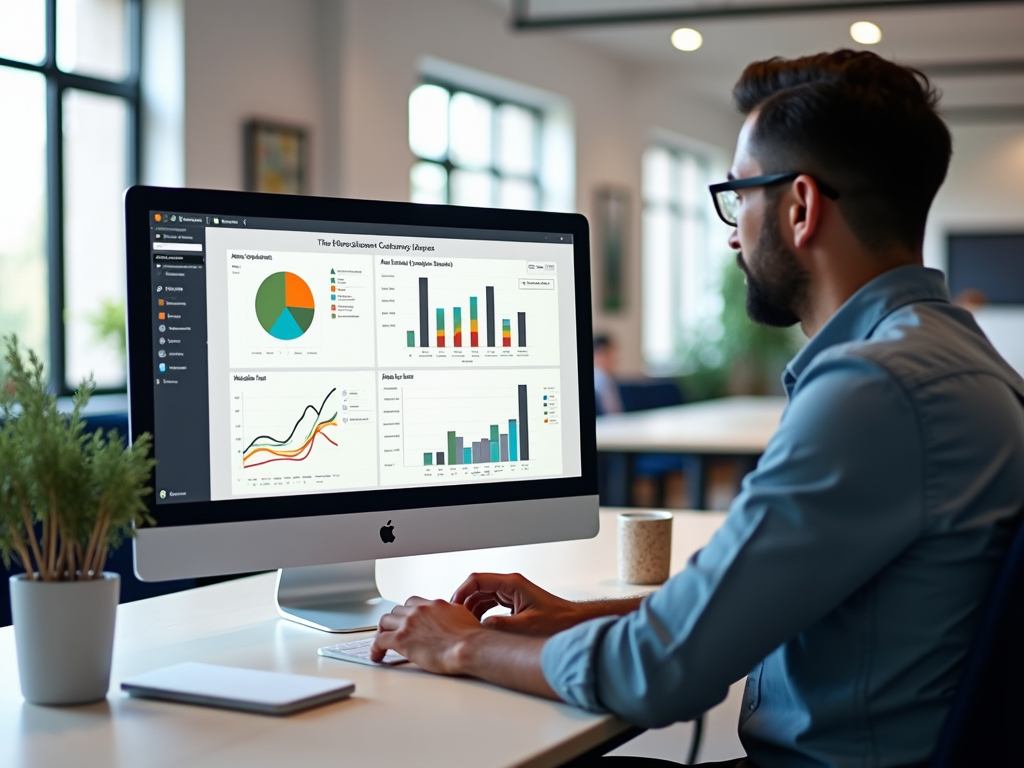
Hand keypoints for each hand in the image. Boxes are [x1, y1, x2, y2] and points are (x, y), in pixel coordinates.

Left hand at [370, 596, 482, 673]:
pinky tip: (376, 655)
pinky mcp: (401, 639)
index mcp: (435, 604)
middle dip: (394, 622)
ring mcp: (409, 623)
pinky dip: (375, 648)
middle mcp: (420, 609)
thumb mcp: (464, 617)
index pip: (414, 602)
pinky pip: (380, 640)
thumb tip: (454, 621)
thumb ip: (453, 615)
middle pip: (397, 610)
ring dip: (382, 631)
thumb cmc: (471, 638)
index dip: (408, 613)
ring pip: (385, 621)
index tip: (407, 621)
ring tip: (381, 643)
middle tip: (393, 632)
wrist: (469, 647)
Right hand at [451, 572, 585, 636]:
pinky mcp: (513, 602)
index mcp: (512, 584)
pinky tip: (477, 625)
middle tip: (454, 618)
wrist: (572, 622)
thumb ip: (502, 625)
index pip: (477, 580)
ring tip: (463, 624)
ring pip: (482, 596)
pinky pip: (490, 603)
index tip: (453, 606)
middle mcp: (510, 585)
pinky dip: (481, 613)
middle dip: (464, 601)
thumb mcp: (526, 625)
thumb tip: (480, 627)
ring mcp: (511, 593)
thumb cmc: (557, 621)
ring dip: (471, 608)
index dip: (462, 592)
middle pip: (477, 587)